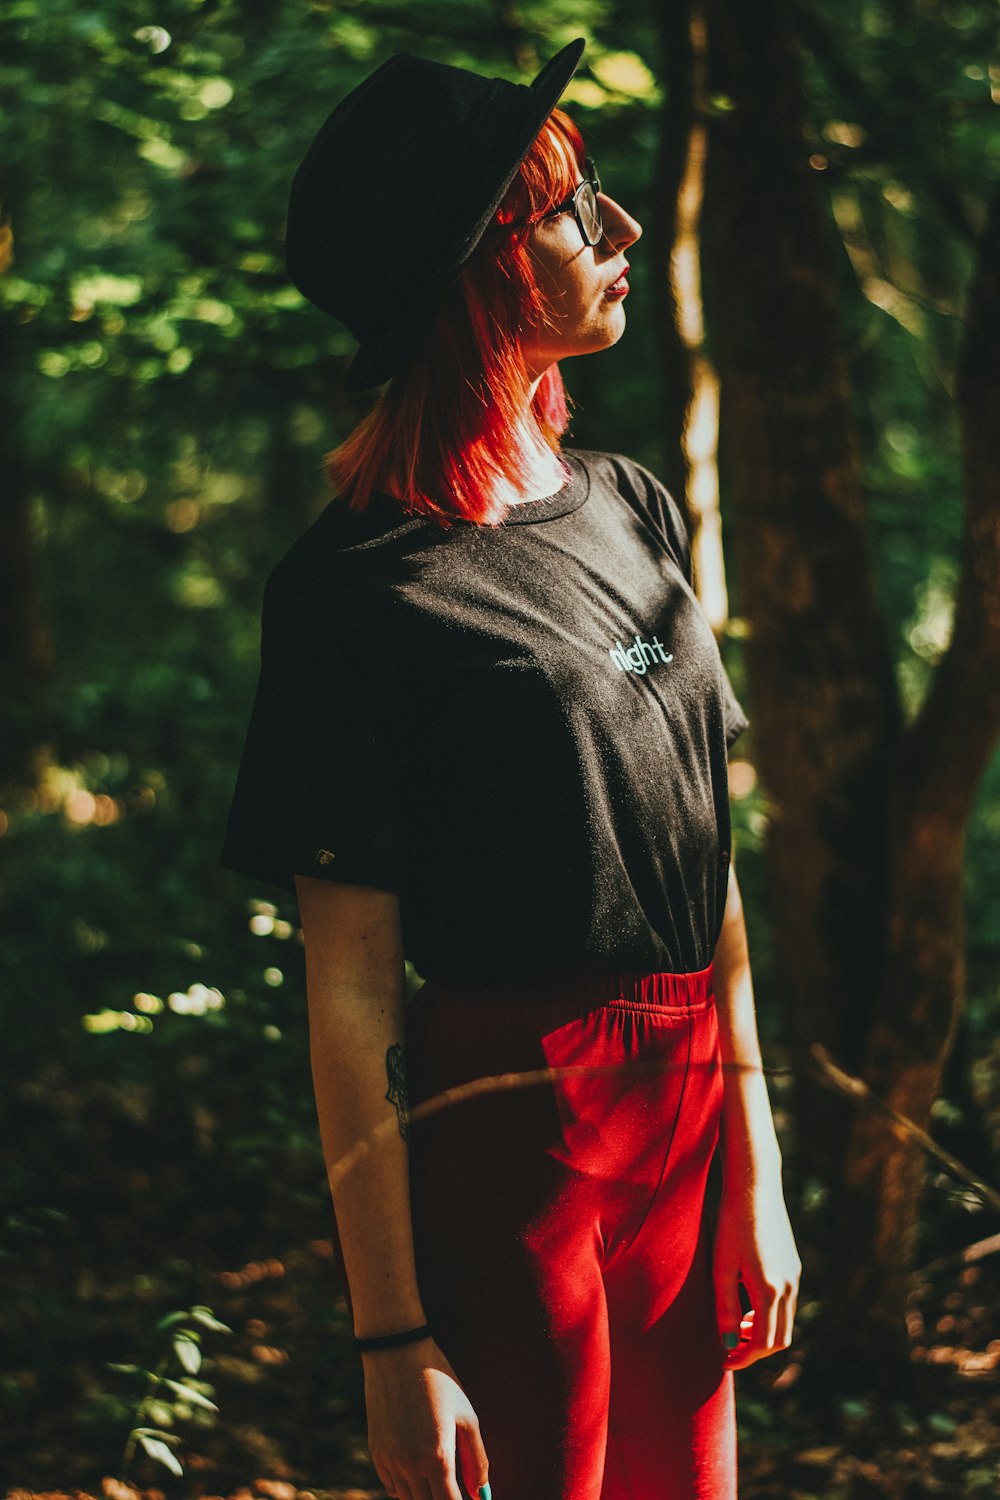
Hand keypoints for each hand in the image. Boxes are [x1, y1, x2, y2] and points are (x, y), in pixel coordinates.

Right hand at [363, 1337, 489, 1499]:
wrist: (397, 1353)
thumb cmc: (439, 1381)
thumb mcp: (466, 1416)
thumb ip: (476, 1459)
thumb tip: (479, 1494)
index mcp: (438, 1457)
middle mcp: (411, 1465)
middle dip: (443, 1499)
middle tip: (453, 1487)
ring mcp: (390, 1460)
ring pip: (408, 1499)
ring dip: (424, 1495)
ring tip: (438, 1480)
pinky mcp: (377, 1452)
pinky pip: (391, 1486)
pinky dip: (405, 1489)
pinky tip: (417, 1474)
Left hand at [710, 1159, 800, 1370]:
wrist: (755, 1186)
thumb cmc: (731, 1224)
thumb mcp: (721, 1267)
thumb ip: (725, 1308)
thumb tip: (727, 1344)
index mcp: (770, 1290)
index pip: (763, 1343)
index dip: (744, 1357)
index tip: (724, 1360)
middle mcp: (788, 1286)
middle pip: (779, 1338)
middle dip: (755, 1349)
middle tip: (729, 1346)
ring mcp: (795, 1275)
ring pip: (785, 1321)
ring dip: (763, 1331)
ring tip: (737, 1324)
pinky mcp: (794, 1264)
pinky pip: (787, 1302)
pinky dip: (770, 1313)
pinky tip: (748, 1299)